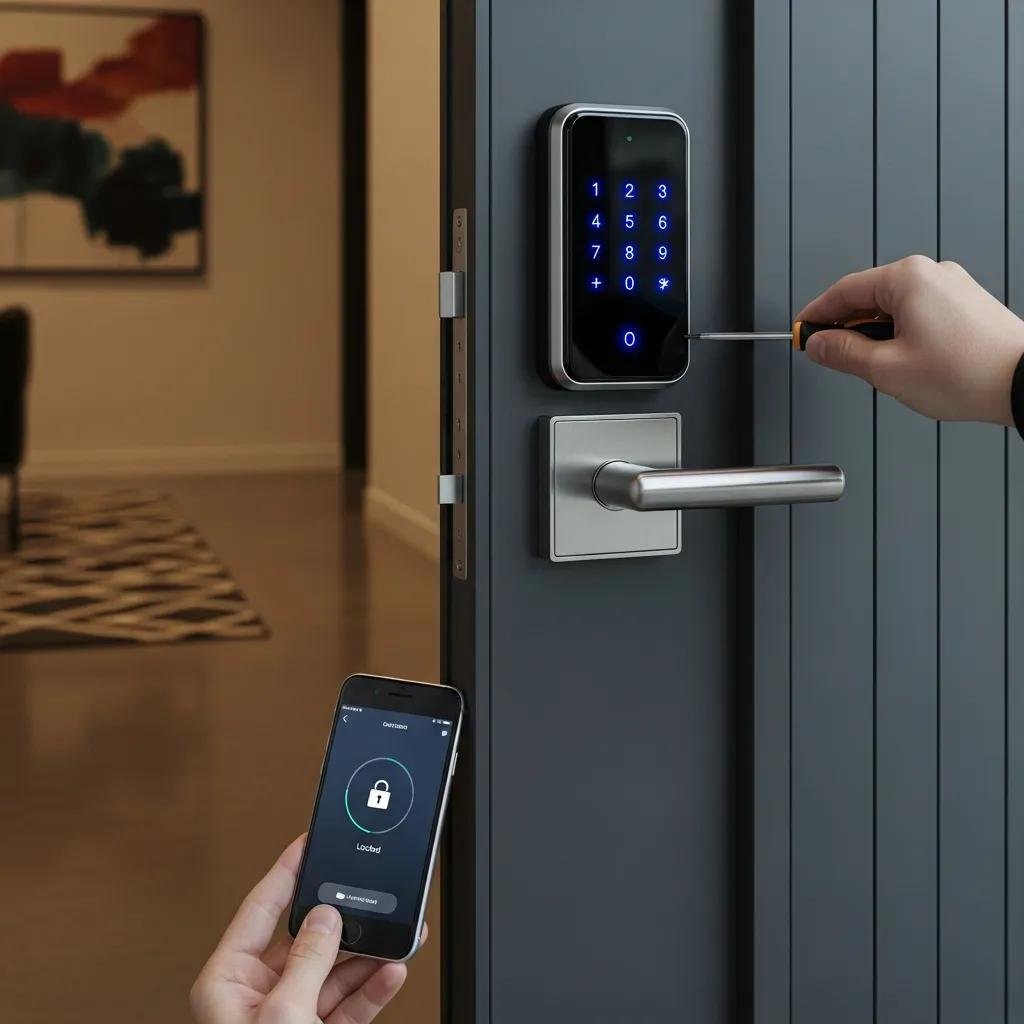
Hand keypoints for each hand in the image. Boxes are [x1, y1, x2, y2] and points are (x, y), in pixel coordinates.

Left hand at [190, 835, 410, 1023]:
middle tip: (369, 893)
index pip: (261, 909)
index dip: (287, 872)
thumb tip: (326, 916)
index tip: (309, 842)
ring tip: (395, 932)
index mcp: (227, 981)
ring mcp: (286, 1019)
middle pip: (306, 939)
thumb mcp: (281, 1017)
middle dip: (342, 919)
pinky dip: (371, 988)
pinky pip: (346, 1004)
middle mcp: (256, 997)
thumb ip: (308, 961)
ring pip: (332, 971)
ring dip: (365, 953)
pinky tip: (390, 970)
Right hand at [797, 254, 1023, 424]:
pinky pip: (918, 312)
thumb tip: (818, 344)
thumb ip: (843, 353)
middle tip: (829, 356)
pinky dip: (900, 333)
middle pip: (868, 296)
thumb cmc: (966, 372)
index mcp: (906, 279)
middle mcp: (931, 274)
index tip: (802, 332)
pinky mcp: (965, 304)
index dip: (816, 315)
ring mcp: (952, 287)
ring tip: (873, 368)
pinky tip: (902, 361)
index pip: (843, 291)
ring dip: (875, 334)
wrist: (1023, 381)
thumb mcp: (886, 369)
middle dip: (846, 328)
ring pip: (893, 307)